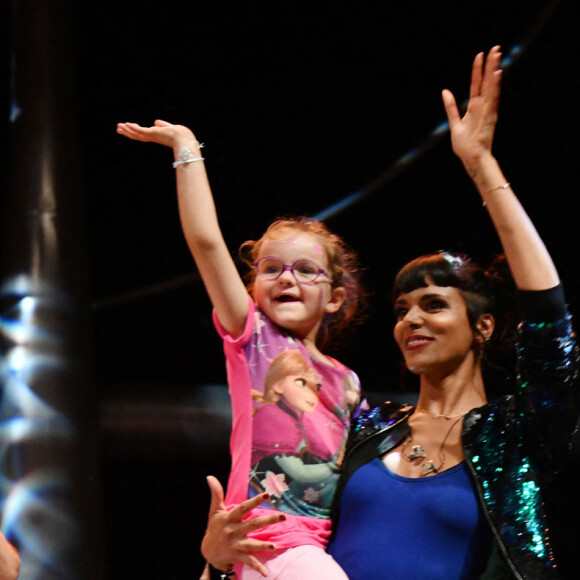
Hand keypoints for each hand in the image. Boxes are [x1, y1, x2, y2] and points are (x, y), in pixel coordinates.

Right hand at [116, 119, 195, 149]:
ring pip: (137, 134)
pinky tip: (127, 124)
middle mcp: (153, 137)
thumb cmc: (180, 135)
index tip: (128, 127)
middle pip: (137, 135)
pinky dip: (134, 128)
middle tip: (118, 129)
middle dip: (128, 132)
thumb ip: (162, 125)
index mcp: (156, 136)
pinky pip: (141, 131)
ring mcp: (152, 136)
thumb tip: (156, 122)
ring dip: (127, 130)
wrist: (185, 139)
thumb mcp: (169, 128)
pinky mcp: (153, 134)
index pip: (143, 134)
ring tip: (119, 126)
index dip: (135, 131)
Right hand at [201, 476, 284, 577]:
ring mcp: (236, 545)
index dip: (255, 501)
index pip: (244, 508)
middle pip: (253, 525)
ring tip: (275, 545)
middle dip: (269, 520)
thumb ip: (216, 494)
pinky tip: (266, 573)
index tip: (267, 494)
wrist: (208, 551)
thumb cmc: (215, 527)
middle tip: (284, 516)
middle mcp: (233, 531)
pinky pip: (249, 561)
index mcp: (230, 518)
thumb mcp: (215, 511)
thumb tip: (210, 477)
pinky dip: (257, 567)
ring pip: (251, 544)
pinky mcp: (237, 556)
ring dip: (263, 546)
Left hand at [442, 46, 502, 175]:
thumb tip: (445, 91)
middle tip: (495, 48)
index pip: (477, 84)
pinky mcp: (490, 116)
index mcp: (474, 107)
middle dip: (490, 65)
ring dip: (494, 70)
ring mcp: (487, 110)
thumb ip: (450, 107)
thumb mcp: (454, 123)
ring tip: (497, 55)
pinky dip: (494, 86)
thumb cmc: (464, 144)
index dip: (478, 70)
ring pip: (491, 86)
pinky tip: (496, 74)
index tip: (480, 55)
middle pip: (487, 81)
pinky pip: (492, 98)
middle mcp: (483, 106)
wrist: (470, 158)